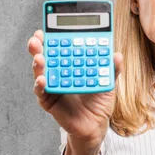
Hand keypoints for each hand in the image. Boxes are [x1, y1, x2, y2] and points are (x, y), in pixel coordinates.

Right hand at [28, 30, 122, 152]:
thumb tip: (116, 55)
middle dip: (39, 46)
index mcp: (70, 65)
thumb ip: (111, 69)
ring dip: (38, 64)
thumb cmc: (99, 103)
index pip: (59, 48)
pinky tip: (42, 79)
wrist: (95, 126)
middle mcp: (58, 73)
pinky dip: (40, 85)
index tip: (48, 29)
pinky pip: (41, 92)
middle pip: (45, 56)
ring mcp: (52, 86)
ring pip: (41, 72)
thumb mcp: (107, 83)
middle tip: (37, 38)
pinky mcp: (48, 101)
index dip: (53, 38)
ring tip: (39, 57)